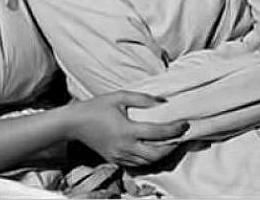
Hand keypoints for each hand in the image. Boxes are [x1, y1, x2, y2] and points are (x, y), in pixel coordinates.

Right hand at [68, 91, 187, 165]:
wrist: (73, 124)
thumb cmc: (96, 107)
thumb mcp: (120, 96)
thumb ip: (143, 98)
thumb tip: (164, 102)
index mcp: (127, 131)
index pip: (157, 133)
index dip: (174, 130)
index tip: (185, 124)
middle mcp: (124, 147)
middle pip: (156, 154)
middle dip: (172, 146)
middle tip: (181, 136)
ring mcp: (119, 156)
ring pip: (148, 162)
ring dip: (162, 153)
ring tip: (172, 142)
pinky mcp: (115, 160)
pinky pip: (137, 163)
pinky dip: (149, 158)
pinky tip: (155, 148)